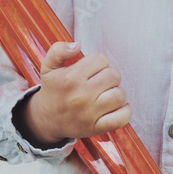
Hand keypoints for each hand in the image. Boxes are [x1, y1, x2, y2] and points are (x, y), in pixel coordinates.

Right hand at [13, 41, 130, 146]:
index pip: (100, 59)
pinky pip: (122, 117)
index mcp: (70, 78)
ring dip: (117, 92)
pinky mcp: (96, 128)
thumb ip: (58, 50)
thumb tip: (77, 45)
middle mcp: (81, 95)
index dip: (98, 62)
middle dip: (108, 76)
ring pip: (120, 95)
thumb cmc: (53, 90)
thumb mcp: (48, 67)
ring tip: (107, 93)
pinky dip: (125, 111)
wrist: (47, 120)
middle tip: (100, 81)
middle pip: (113, 75)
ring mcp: (89, 113)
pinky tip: (116, 106)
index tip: (91, 69)